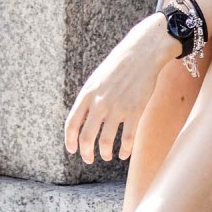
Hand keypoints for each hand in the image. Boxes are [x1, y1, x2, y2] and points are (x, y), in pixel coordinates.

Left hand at [64, 14, 178, 164]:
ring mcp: (117, 107)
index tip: (73, 150)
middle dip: (86, 153)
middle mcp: (99, 102)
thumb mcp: (96, 80)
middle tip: (89, 159)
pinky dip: (124, 151)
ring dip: (105, 153)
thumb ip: (89, 100)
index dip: (70, 141)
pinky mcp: (135, 111)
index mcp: (87, 94)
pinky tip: (124, 154)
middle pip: (86, 137)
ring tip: (107, 156)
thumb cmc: (118, 67)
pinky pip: (127, 139)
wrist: (141, 53)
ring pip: (105, 141)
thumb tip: (81, 122)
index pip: (71, 124)